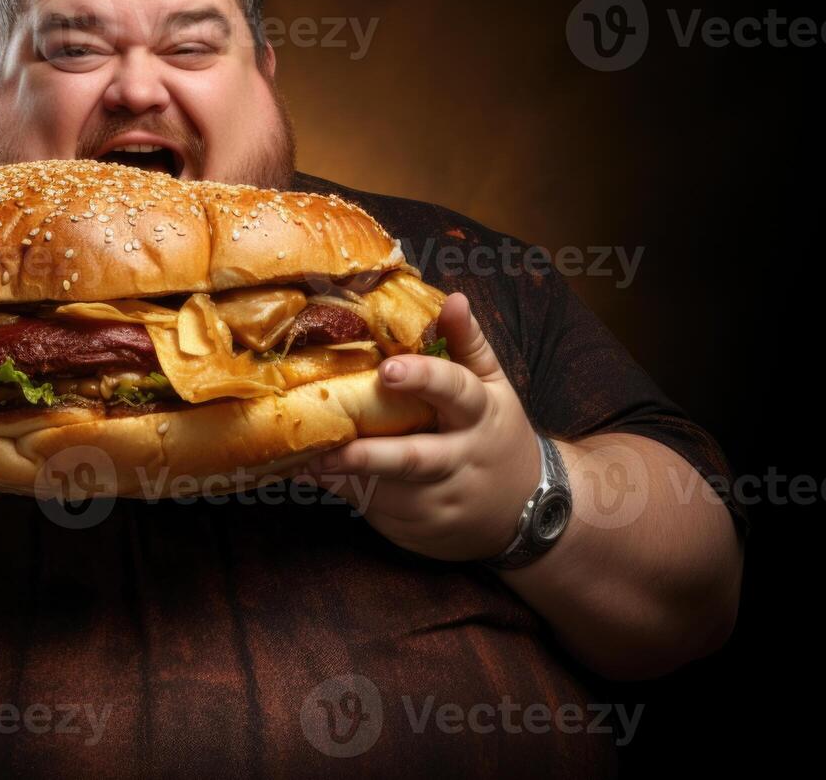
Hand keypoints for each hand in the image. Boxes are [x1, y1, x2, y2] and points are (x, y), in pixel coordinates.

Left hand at [299, 292, 543, 561]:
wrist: (525, 512)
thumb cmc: (496, 434)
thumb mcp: (494, 388)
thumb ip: (468, 344)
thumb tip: (452, 298)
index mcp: (480, 415)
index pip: (455, 392)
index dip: (423, 379)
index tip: (388, 369)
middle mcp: (460, 460)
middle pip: (415, 458)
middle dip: (369, 455)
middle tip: (324, 448)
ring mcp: (439, 501)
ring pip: (386, 491)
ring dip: (342, 476)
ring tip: (299, 458)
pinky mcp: (418, 528)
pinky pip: (374, 509)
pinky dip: (342, 492)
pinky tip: (310, 474)